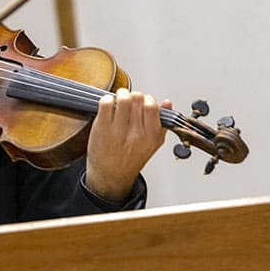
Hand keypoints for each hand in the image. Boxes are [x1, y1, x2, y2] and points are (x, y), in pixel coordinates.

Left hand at [84, 88, 170, 203]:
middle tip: (128, 99)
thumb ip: (162, 122)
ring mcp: (118, 131)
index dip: (146, 99)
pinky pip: (106, 104)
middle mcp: (136, 134)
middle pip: (137, 99)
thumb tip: (167, 103)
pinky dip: (106, 99)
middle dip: (133, 95)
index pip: (152, 106)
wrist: (111, 176)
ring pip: (123, 98)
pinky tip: (108, 105)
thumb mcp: (153, 144)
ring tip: (118, 99)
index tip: (142, 102)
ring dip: (120, 94)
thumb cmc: (131, 158)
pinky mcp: (102, 129)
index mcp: (152, 136)